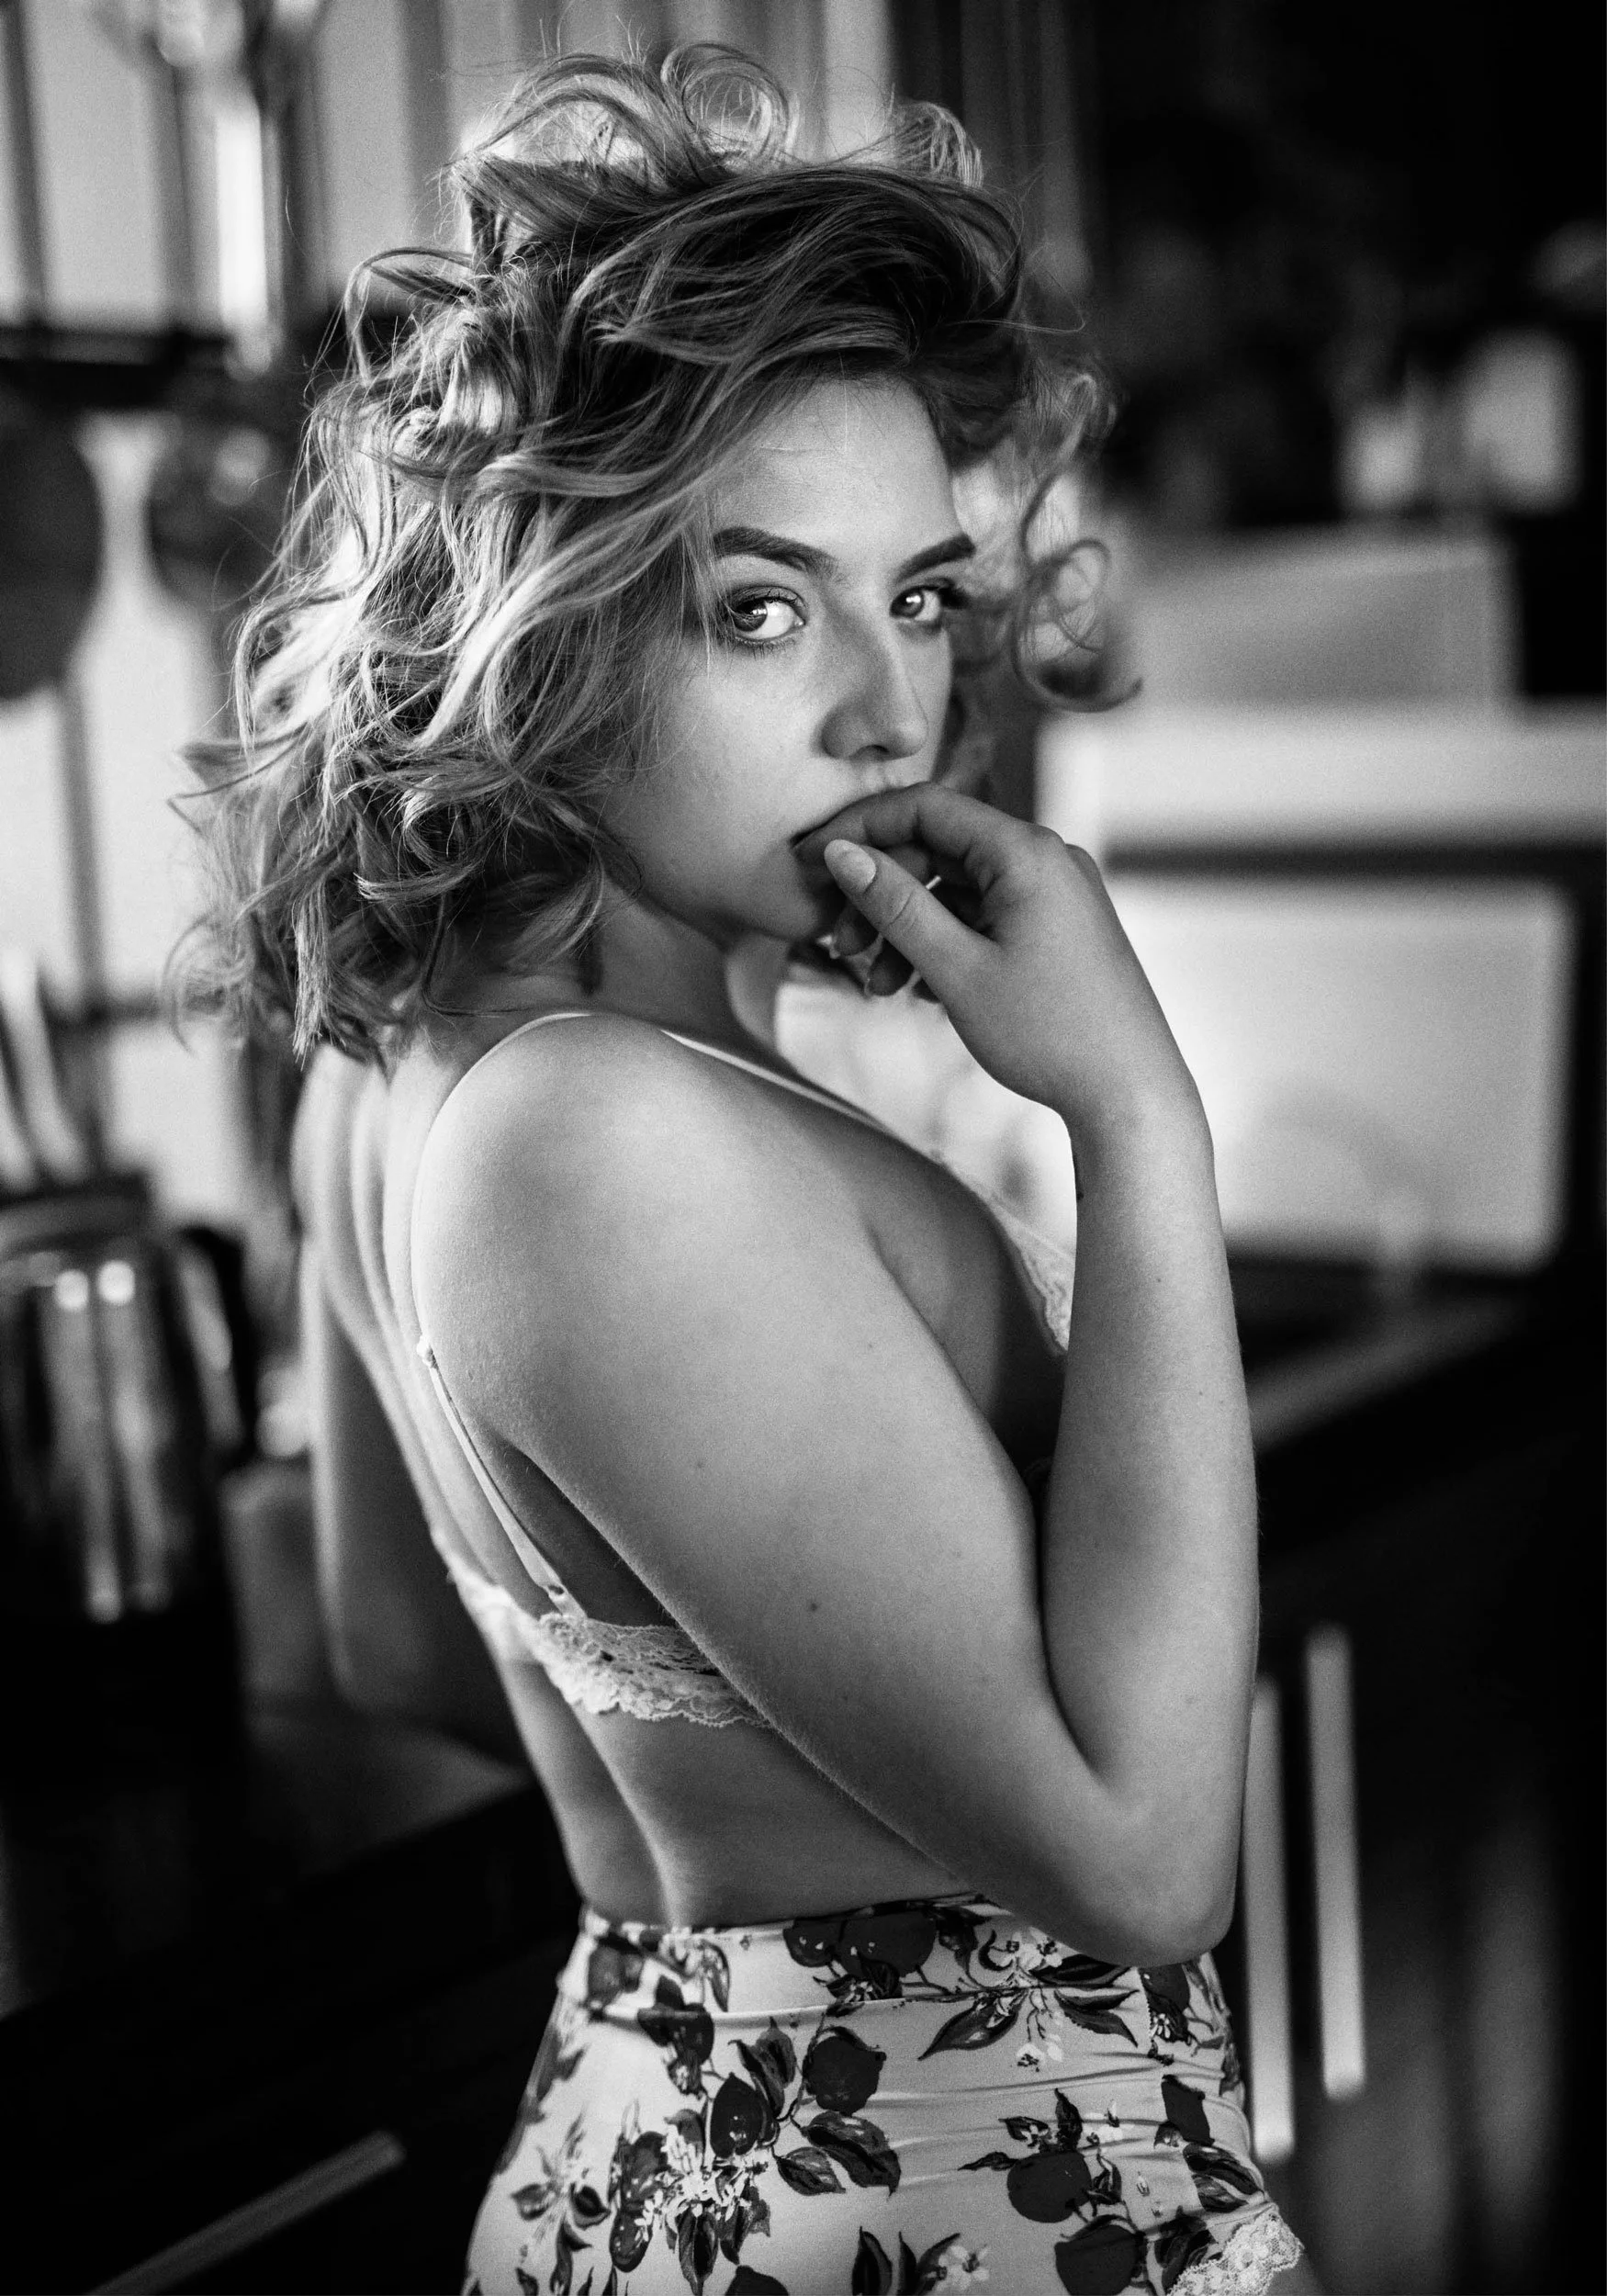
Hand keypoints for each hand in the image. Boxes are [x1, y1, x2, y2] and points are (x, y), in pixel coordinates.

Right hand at [793, 787, 1202, 1147]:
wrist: (1129, 1094)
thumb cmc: (1050, 1033)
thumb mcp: (956, 969)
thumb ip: (895, 904)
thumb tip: (840, 851)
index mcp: (1026, 852)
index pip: (924, 807)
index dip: (859, 829)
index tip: (809, 863)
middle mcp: (1047, 858)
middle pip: (937, 849)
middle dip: (881, 896)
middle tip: (840, 948)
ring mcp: (1056, 893)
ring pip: (957, 891)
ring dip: (908, 930)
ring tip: (880, 987)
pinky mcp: (1059, 927)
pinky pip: (985, 916)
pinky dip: (946, 944)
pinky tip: (923, 992)